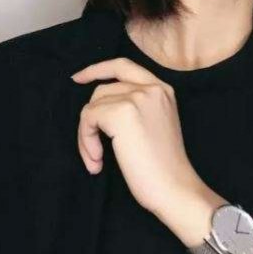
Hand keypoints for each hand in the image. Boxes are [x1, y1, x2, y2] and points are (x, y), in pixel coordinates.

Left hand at [70, 57, 205, 218]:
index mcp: (162, 89)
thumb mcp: (155, 124)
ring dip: (86, 135)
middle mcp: (151, 87)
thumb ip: (135, 106)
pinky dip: (86, 141)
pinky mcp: (122, 113)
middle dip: (90, 118)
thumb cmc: (162, 167)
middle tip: (91, 149)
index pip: (123, 65)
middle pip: (102, 89)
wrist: (174, 187)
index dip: (97, 69)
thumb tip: (98, 106)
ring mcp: (137, 98)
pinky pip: (88, 119)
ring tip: (96, 160)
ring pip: (92, 106)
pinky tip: (98, 161)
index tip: (78, 78)